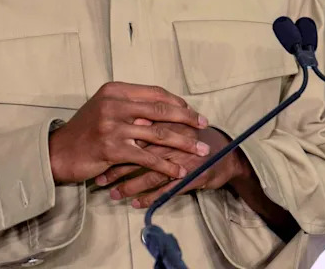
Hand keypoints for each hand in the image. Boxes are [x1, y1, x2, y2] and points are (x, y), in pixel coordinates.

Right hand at [48, 82, 210, 183]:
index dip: (177, 102)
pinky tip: (179, 171)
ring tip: (200, 151)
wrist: (58, 153)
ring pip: (158, 134)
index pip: (155, 93)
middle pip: (161, 109)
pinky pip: (147, 157)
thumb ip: (131, 106)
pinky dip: (166, 165)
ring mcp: (112, 126)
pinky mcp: (112, 148)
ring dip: (183, 144)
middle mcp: (114, 104)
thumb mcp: (105, 108)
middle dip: (187, 119)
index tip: (193, 112)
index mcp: (115, 90)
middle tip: (205, 126)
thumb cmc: (85, 131)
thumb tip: (164, 108)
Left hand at [95, 126, 247, 207]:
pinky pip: (166, 190)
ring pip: (150, 173)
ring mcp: (183, 159)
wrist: (227, 155)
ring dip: (130, 187)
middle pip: (140, 153)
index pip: (136, 132)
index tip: (97, 155)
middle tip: (99, 179)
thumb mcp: (175, 125)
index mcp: (168, 122)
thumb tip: (124, 121)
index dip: (115, 144)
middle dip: (117, 168)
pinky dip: (150, 198)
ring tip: (113, 195)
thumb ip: (154, 121)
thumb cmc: (196, 138)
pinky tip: (136, 204)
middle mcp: (174, 139)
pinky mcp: (191, 176)